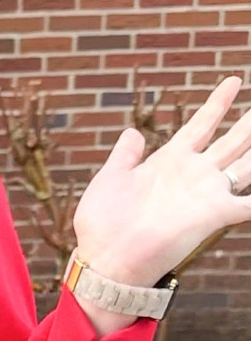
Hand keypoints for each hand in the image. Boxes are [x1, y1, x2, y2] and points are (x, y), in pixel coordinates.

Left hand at [72, 75, 250, 292]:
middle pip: (232, 140)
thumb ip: (125, 155)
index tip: (233, 80)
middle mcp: (193, 174)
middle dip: (250, 123)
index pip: (202, 124)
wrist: (106, 261)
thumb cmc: (103, 224)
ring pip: (246, 164)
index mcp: (170, 160)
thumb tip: (132, 132)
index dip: (218, 103)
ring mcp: (206, 193)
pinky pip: (249, 204)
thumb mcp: (110, 178)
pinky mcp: (213, 215)